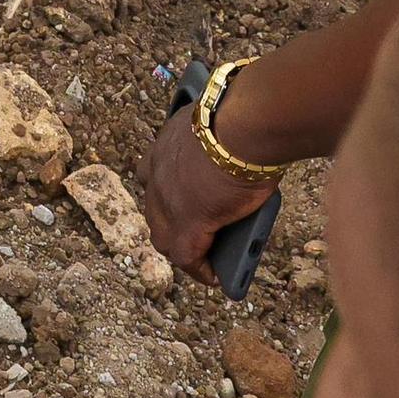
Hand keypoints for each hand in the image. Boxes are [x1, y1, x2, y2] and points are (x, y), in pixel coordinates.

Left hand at [142, 105, 277, 279]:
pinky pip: (186, 255)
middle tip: (190, 236)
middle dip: (170, 224)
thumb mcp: (219, 130)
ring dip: (181, 248)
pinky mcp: (189, 221)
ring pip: (164, 236)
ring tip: (201, 259)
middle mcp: (157, 172)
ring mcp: (168, 199)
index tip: (181, 201)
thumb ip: (216, 146)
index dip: (166, 194)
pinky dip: (199, 269)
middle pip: (155, 209)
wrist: (245, 124)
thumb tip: (235, 153)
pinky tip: (213, 277)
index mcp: (164, 146)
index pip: (153, 174)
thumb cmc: (242, 119)